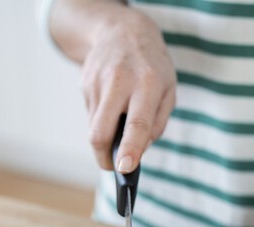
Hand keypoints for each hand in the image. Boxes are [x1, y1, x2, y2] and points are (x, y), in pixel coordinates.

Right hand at [52, 2, 175, 171]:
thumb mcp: (169, 90)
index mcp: (148, 84)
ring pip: (94, 127)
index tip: (125, 169)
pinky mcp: (84, 83)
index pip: (137, 123)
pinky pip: (92, 114)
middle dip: (103, 157)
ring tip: (118, 121)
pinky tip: (112, 104)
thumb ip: (157, 123)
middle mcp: (120, 82)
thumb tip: (138, 151)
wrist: (123, 31)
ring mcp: (98, 82)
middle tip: (112, 166)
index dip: (130, 149)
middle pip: (100, 132)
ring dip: (105, 136)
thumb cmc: (152, 67)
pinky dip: (101, 118)